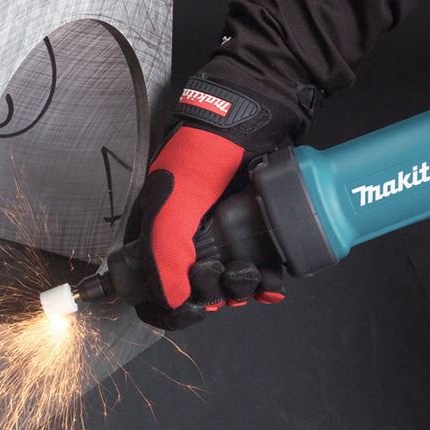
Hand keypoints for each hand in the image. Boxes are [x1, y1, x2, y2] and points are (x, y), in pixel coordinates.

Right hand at [124, 72, 302, 329]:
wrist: (251, 121)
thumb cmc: (204, 153)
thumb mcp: (174, 196)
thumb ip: (163, 246)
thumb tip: (173, 300)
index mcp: (158, 237)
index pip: (155, 290)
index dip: (171, 308)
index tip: (194, 308)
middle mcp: (189, 244)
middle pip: (197, 294)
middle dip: (216, 294)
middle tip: (232, 271)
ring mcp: (222, 241)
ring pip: (229, 286)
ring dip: (244, 288)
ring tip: (257, 272)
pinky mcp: (252, 236)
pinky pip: (258, 273)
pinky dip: (267, 284)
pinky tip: (274, 281)